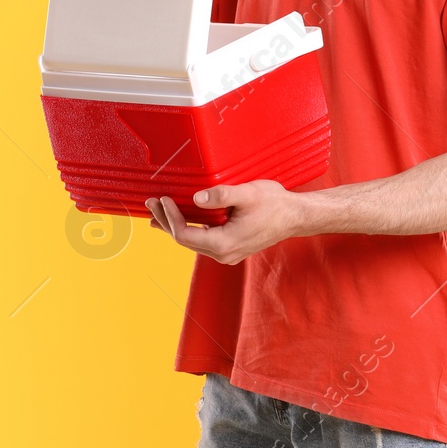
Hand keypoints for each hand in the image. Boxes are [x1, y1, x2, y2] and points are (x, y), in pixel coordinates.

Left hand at [143, 180, 310, 265]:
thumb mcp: (247, 194)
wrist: (295, 216)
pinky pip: (201, 240)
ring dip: (174, 225)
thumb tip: (196, 198)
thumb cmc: (275, 204)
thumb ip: (221, 195)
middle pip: (184, 240)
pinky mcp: (230, 248)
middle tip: (151, 203)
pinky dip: (188, 228)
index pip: (185, 234)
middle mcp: (223, 254)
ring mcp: (226, 253)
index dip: (170, 217)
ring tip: (158, 212)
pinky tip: (180, 219)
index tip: (163, 199)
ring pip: (191, 242)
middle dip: (166, 221)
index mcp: (224, 243)